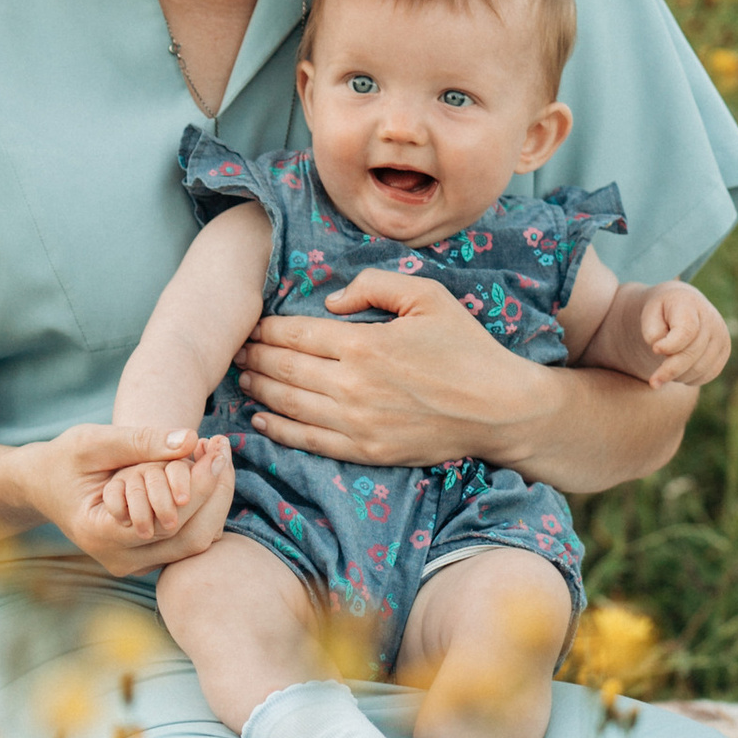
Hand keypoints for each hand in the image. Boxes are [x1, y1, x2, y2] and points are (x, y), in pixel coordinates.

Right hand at [31, 423, 232, 568]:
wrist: (42, 484)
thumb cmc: (63, 459)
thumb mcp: (93, 441)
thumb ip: (139, 441)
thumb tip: (190, 440)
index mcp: (100, 534)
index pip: (168, 518)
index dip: (199, 483)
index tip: (216, 447)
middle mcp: (119, 559)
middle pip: (189, 537)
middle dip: (214, 491)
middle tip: (223, 449)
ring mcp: (133, 564)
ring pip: (194, 542)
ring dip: (213, 500)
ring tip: (217, 457)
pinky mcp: (145, 558)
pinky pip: (185, 540)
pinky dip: (201, 508)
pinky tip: (205, 474)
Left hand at [235, 270, 537, 466]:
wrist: (499, 410)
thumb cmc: (466, 349)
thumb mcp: (428, 296)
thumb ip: (374, 286)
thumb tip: (329, 302)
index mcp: (364, 343)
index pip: (296, 333)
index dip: (268, 329)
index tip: (253, 325)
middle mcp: (352, 385)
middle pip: (285, 368)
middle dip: (256, 356)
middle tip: (237, 349)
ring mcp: (356, 423)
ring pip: (289, 404)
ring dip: (260, 389)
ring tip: (244, 377)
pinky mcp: (365, 451)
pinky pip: (308, 441)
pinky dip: (279, 429)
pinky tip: (262, 419)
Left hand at [633, 281, 729, 389]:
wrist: (682, 305)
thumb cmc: (661, 313)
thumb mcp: (649, 316)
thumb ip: (653, 333)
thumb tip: (662, 351)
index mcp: (689, 304)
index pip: (686, 332)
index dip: (670, 345)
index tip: (655, 350)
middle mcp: (711, 319)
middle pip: (692, 354)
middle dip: (670, 370)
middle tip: (653, 382)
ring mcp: (721, 335)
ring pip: (700, 368)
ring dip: (679, 376)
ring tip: (665, 371)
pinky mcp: (724, 350)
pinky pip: (708, 374)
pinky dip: (691, 379)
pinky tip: (679, 372)